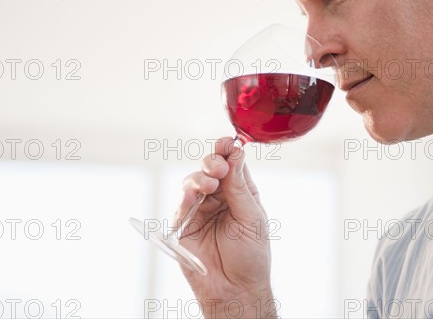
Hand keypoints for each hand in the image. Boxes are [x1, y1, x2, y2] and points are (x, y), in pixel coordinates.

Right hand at [176, 137, 277, 318]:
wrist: (236, 289)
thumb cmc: (251, 256)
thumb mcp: (252, 217)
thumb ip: (239, 186)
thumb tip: (236, 153)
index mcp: (239, 192)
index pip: (232, 163)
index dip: (228, 150)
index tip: (228, 143)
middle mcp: (219, 197)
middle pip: (210, 168)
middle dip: (213, 162)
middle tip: (219, 167)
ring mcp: (200, 209)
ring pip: (193, 182)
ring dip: (200, 177)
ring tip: (210, 183)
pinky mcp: (183, 224)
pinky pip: (181, 204)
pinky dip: (187, 196)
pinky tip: (195, 194)